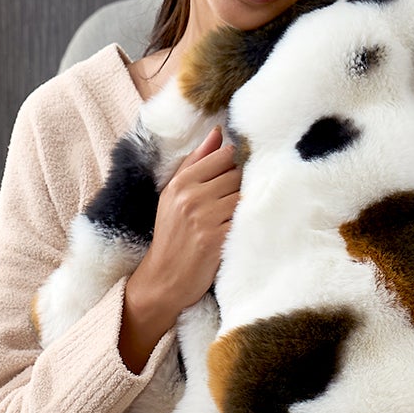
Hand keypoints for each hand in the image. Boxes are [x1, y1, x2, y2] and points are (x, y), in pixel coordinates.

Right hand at [119, 127, 239, 371]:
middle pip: (238, 174)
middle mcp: (191, 195)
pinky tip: (248, 229)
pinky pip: (245, 220)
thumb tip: (218, 132)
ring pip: (244, 196)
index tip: (245, 173)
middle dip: (246, 184)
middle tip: (246, 198)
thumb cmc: (172, 236)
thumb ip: (196, 162)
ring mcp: (204, 217)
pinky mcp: (216, 238)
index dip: (239, 163)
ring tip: (243, 215)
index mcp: (181, 181)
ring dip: (249, 204)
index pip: (224, 155)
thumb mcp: (174, 195)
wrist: (164, 280)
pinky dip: (250, 223)